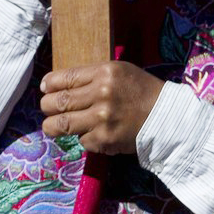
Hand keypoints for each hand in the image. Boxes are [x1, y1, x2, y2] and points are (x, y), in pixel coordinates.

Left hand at [38, 62, 162, 153]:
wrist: (167, 117)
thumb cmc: (142, 92)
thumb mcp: (119, 72)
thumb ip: (90, 77)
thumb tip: (54, 86)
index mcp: (104, 72)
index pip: (63, 78)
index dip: (48, 86)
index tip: (45, 90)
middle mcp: (101, 93)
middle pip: (55, 102)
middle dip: (47, 107)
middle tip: (49, 110)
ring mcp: (101, 118)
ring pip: (59, 125)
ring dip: (52, 127)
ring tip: (54, 127)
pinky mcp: (104, 139)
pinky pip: (81, 141)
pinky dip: (84, 138)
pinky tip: (94, 134)